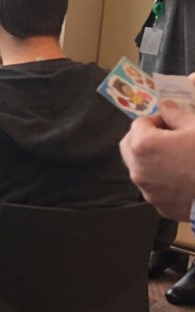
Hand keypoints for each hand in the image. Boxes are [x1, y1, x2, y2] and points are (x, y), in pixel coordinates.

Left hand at [119, 85, 194, 220]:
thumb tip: (165, 106)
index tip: (173, 122)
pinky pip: (153, 186)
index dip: (156, 119)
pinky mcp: (158, 205)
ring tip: (177, 156)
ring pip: (139, 167)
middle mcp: (137, 168)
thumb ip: (176, 115)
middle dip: (144, 136)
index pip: (139, 123)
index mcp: (143, 145)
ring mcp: (146, 189)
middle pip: (130, 145)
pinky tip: (182, 176)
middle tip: (168, 135)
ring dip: (151, 157)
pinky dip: (160, 177)